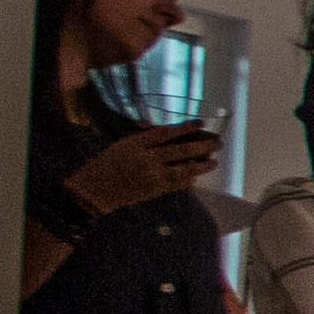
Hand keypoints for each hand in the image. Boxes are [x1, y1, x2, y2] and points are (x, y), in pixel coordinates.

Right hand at [61, 123, 219, 216]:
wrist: (95, 189)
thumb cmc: (108, 163)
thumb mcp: (123, 144)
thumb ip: (144, 139)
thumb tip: (169, 132)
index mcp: (135, 144)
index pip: (165, 133)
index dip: (185, 127)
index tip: (200, 122)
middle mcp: (145, 159)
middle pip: (180, 151)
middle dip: (202, 146)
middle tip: (217, 142)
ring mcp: (151, 176)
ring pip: (183, 169)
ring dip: (201, 165)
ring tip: (214, 161)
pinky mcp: (154, 190)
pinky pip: (177, 184)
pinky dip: (188, 179)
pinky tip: (197, 176)